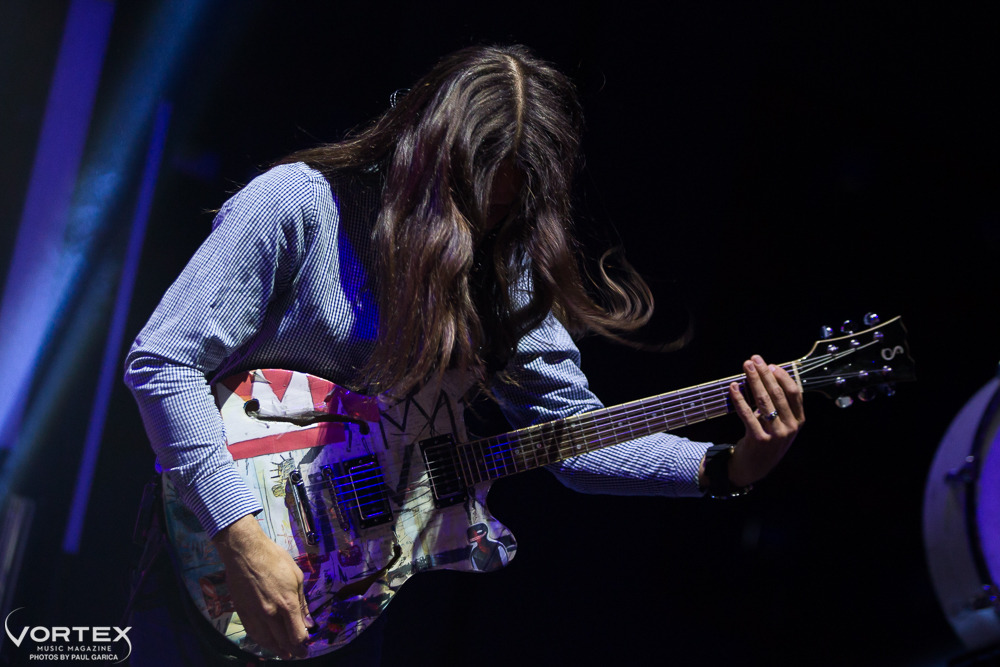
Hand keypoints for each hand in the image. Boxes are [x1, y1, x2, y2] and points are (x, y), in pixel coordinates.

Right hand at [212, 515, 311, 658]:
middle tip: (299, 655)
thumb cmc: (274, 559)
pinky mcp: (243, 612)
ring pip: (267, 641)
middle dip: (293, 650)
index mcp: (287, 603)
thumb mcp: (296, 577)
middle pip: (283, 641)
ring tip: (285, 654)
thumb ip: (302, 603)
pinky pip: (253, 633)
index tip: (307, 646)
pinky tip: (267, 643)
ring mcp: (255, 614)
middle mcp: (271, 613)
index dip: (303, 643)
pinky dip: (262, 642)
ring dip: (277, 650)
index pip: (297, 634)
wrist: (245, 552)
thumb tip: (308, 623)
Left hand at [727, 355, 804, 486]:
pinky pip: (747, 414)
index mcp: (799, 421)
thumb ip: (778, 405)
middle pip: (777, 394)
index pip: (794, 393)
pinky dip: (739, 398)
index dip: (782, 376)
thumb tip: (765, 375)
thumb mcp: (780, 424)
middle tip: (754, 360)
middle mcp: (790, 427)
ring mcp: (775, 434)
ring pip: (763, 401)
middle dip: (764, 373)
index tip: (770, 364)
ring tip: (745, 366)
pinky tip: (733, 387)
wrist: (754, 468)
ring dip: (753, 380)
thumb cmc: (766, 440)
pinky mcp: (759, 439)